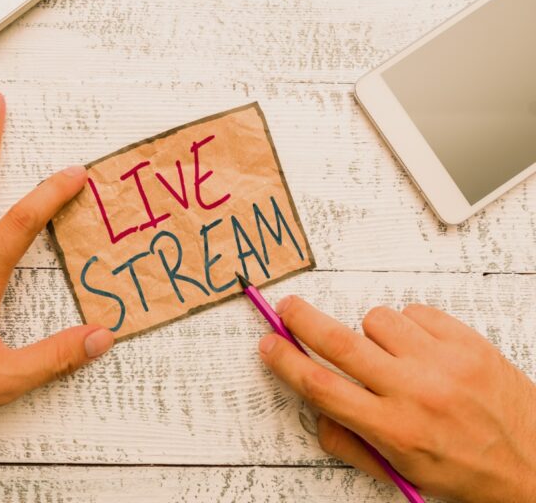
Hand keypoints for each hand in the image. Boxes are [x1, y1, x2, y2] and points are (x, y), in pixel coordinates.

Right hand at [259, 296, 535, 501]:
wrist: (534, 463)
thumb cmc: (465, 470)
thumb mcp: (399, 472)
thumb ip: (349, 441)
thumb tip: (317, 406)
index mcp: (394, 429)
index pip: (321, 386)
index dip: (286, 362)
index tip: (270, 345)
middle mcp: (416, 392)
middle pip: (340, 343)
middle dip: (303, 320)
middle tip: (287, 308)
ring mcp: (445, 362)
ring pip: (377, 319)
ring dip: (370, 333)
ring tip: (388, 355)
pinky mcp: (469, 342)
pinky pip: (416, 312)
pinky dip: (408, 325)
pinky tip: (418, 348)